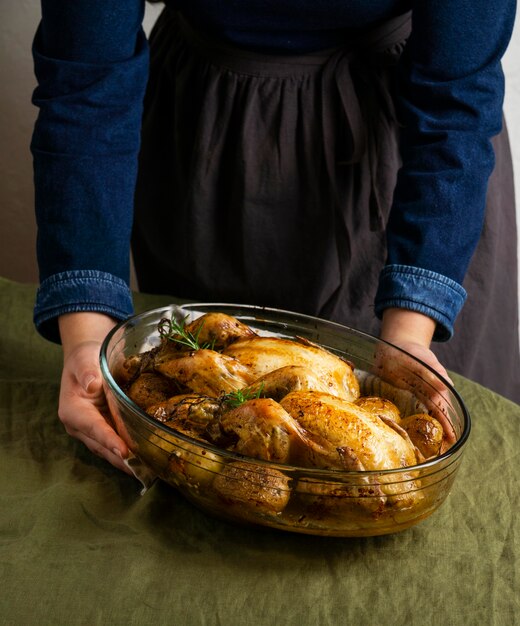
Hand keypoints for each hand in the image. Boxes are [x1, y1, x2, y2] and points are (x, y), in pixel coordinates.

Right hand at [58, 312, 132, 473]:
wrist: (86, 358)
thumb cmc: (85, 357)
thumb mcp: (85, 359)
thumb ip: (87, 372)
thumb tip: (92, 385)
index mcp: (72, 410)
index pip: (94, 428)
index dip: (110, 440)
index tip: (124, 451)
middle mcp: (79, 425)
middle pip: (102, 445)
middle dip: (121, 458)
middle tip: (142, 470)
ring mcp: (90, 430)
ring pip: (108, 449)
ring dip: (125, 461)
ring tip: (146, 470)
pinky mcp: (102, 429)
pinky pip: (114, 443)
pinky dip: (127, 452)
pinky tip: (143, 460)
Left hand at [378, 308, 455, 441]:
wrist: (393, 346)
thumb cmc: (414, 352)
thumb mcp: (425, 359)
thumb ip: (434, 372)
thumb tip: (445, 386)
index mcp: (433, 392)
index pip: (441, 414)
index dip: (446, 428)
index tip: (450, 443)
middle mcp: (420, 400)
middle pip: (427, 422)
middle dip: (431, 439)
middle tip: (432, 457)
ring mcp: (404, 401)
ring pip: (411, 422)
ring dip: (412, 436)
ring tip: (413, 454)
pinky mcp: (389, 399)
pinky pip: (392, 415)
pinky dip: (393, 425)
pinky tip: (390, 437)